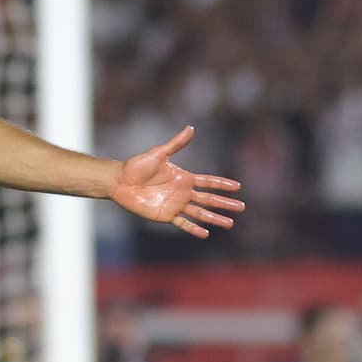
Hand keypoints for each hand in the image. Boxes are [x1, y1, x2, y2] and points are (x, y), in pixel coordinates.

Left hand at [110, 126, 245, 238]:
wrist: (119, 182)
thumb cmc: (136, 166)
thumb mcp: (158, 153)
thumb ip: (176, 143)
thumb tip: (191, 128)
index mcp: (183, 177)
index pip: (208, 182)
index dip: (222, 184)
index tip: (238, 187)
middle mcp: (182, 192)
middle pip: (209, 199)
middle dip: (225, 203)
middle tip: (241, 208)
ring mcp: (175, 204)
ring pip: (200, 213)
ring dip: (215, 218)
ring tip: (230, 223)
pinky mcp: (165, 215)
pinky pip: (183, 223)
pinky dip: (194, 229)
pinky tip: (206, 234)